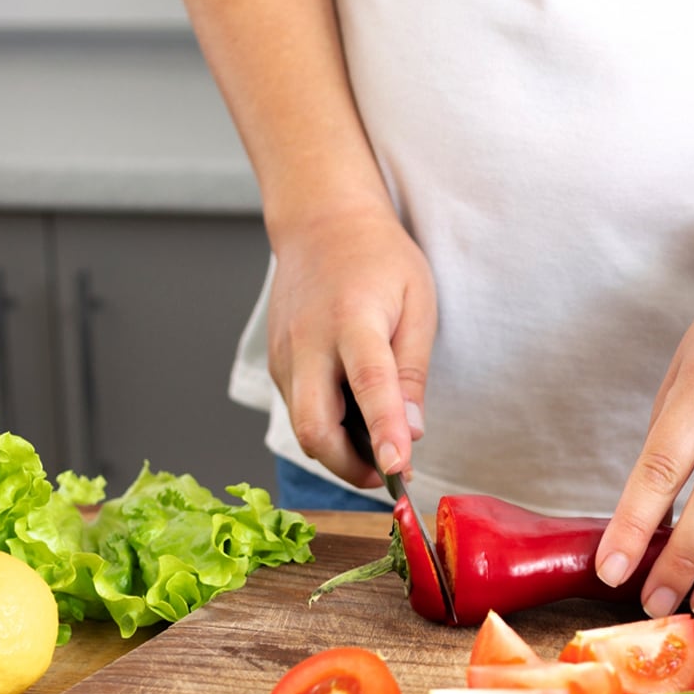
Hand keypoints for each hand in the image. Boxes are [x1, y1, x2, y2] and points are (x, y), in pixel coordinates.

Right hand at [267, 203, 436, 486]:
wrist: (321, 222)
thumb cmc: (378, 259)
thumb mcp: (417, 303)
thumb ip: (412, 371)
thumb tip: (412, 432)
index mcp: (352, 320)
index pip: (368, 387)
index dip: (384, 432)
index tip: (399, 468)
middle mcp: (308, 342)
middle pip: (315, 427)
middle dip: (349, 466)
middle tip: (387, 471)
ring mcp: (284, 355)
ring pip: (303, 427)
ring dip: (339, 451)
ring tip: (376, 442)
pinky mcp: (276, 364)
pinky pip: (298, 410)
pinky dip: (326, 427)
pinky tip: (352, 415)